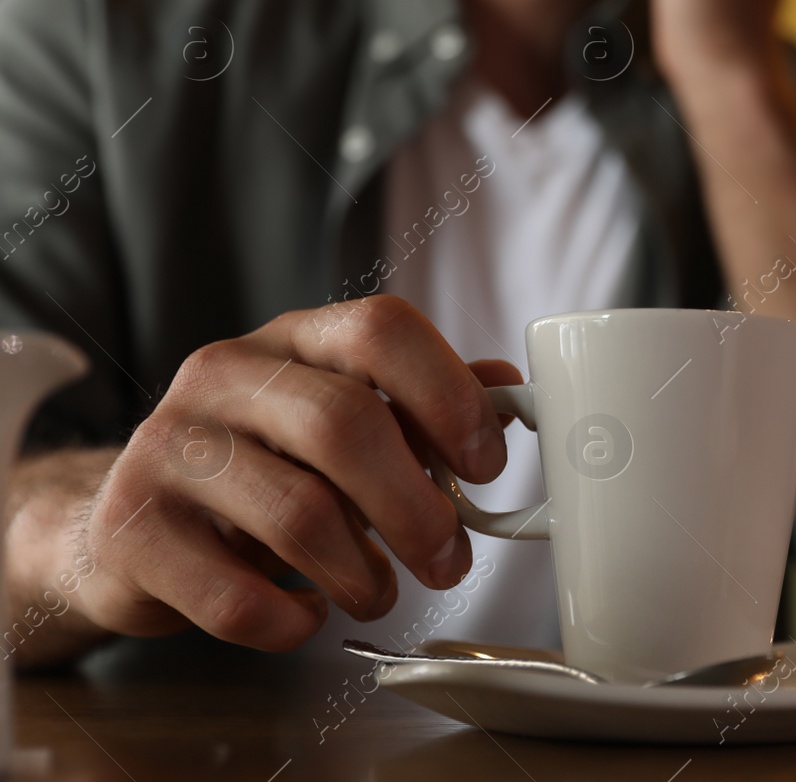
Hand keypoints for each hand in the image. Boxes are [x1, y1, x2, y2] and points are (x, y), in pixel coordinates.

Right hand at [63, 296, 518, 651]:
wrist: (131, 522)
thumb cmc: (264, 467)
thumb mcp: (343, 419)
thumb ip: (424, 406)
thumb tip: (511, 391)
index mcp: (293, 339)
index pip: (381, 328)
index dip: (450, 395)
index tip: (486, 465)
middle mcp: (224, 376)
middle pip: (346, 424)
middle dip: (418, 508)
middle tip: (451, 561)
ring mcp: (168, 449)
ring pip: (298, 514)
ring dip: (364, 573)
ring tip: (380, 592)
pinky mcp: (131, 533)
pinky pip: (236, 598)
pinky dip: (291, 621)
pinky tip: (305, 615)